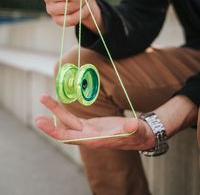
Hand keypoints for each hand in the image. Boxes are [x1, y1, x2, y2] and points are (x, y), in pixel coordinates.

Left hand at [35, 95, 154, 149]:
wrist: (140, 135)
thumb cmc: (139, 134)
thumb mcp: (137, 130)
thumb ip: (134, 128)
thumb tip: (132, 125)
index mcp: (96, 139)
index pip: (71, 137)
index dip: (55, 131)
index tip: (42, 123)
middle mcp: (89, 136)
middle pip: (65, 131)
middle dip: (50, 124)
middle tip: (37, 117)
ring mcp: (89, 131)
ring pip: (68, 123)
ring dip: (56, 112)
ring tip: (44, 98)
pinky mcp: (91, 125)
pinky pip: (74, 120)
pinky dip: (64, 114)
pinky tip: (57, 107)